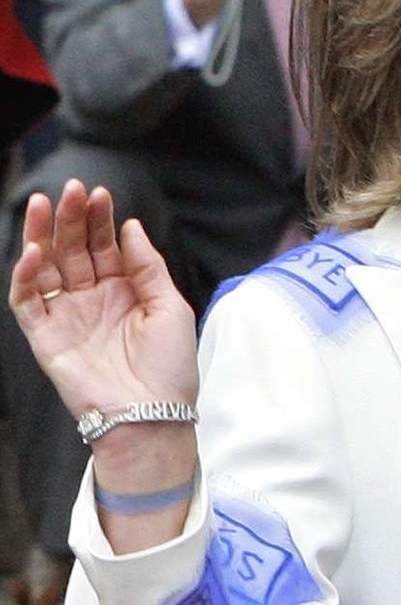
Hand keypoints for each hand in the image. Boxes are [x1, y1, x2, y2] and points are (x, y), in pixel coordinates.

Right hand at [9, 181, 198, 419]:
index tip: (100, 194)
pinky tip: (34, 253)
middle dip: (71, 218)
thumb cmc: (170, 368)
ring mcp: (68, 317)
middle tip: (72, 189)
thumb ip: (148, 266)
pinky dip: (25, 276)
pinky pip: (27, 302)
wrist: (153, 415)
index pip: (105, 246)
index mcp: (124, 292)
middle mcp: (92, 300)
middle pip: (74, 250)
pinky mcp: (46, 338)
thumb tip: (131, 226)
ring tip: (43, 203)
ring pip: (45, 268)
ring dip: (42, 236)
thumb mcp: (170, 308)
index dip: (100, 220)